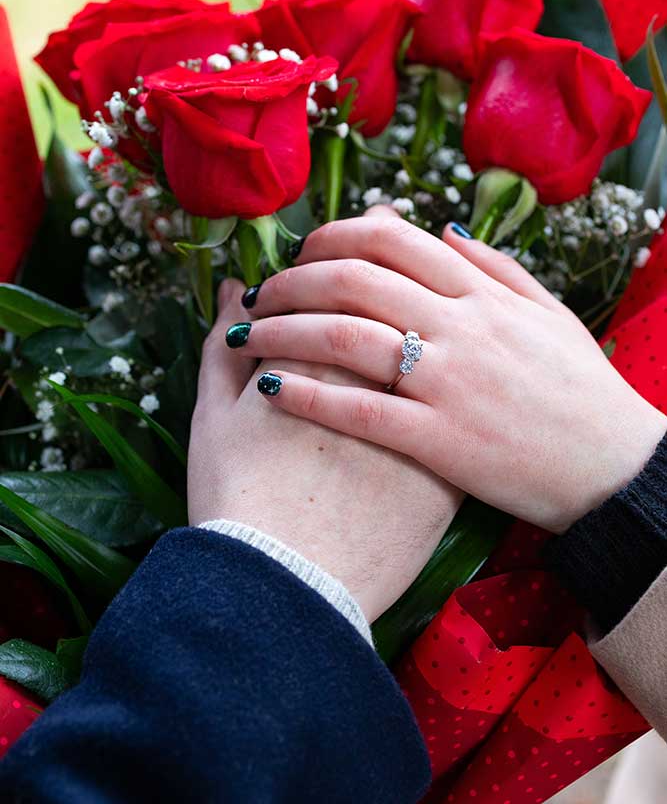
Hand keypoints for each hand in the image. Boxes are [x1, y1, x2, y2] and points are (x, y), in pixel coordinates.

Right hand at [188, 278, 460, 621]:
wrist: (283, 589)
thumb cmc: (237, 499)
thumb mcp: (213, 416)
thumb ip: (222, 344)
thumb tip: (231, 288)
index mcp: (322, 352)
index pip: (341, 286)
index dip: (330, 280)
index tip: (321, 289)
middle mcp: (382, 378)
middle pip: (396, 311)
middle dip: (379, 298)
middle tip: (360, 312)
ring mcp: (424, 424)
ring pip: (438, 361)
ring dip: (422, 346)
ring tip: (394, 361)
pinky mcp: (447, 473)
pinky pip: (458, 422)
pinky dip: (445, 407)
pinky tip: (429, 411)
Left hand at [232, 209, 666, 533]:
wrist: (615, 470)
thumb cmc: (581, 390)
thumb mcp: (549, 313)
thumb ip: (496, 266)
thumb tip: (440, 231)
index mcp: (483, 292)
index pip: (391, 239)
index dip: (333, 236)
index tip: (302, 251)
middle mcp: (460, 326)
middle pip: (354, 279)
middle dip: (293, 278)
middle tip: (262, 292)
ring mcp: (448, 382)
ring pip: (344, 337)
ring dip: (283, 330)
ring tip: (247, 335)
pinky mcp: (439, 440)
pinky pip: (358, 409)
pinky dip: (306, 394)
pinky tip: (269, 388)